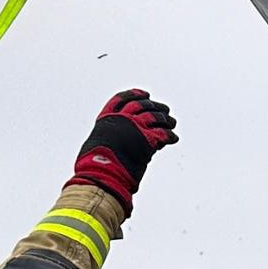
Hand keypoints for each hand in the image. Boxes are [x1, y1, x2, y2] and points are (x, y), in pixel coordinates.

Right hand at [66, 90, 178, 212]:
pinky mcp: (147, 139)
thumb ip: (108, 137)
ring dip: (166, 119)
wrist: (101, 173)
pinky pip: (163, 134)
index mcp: (107, 118)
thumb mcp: (96, 142)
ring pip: (155, 117)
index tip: (145, 94)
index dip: (134, 95)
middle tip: (164, 109)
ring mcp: (135, 127)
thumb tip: (113, 141)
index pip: (121, 100)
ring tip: (172, 122)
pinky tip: (173, 138)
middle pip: (142, 106)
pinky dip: (170, 136)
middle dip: (155, 106)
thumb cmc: (94, 164)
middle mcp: (122, 119)